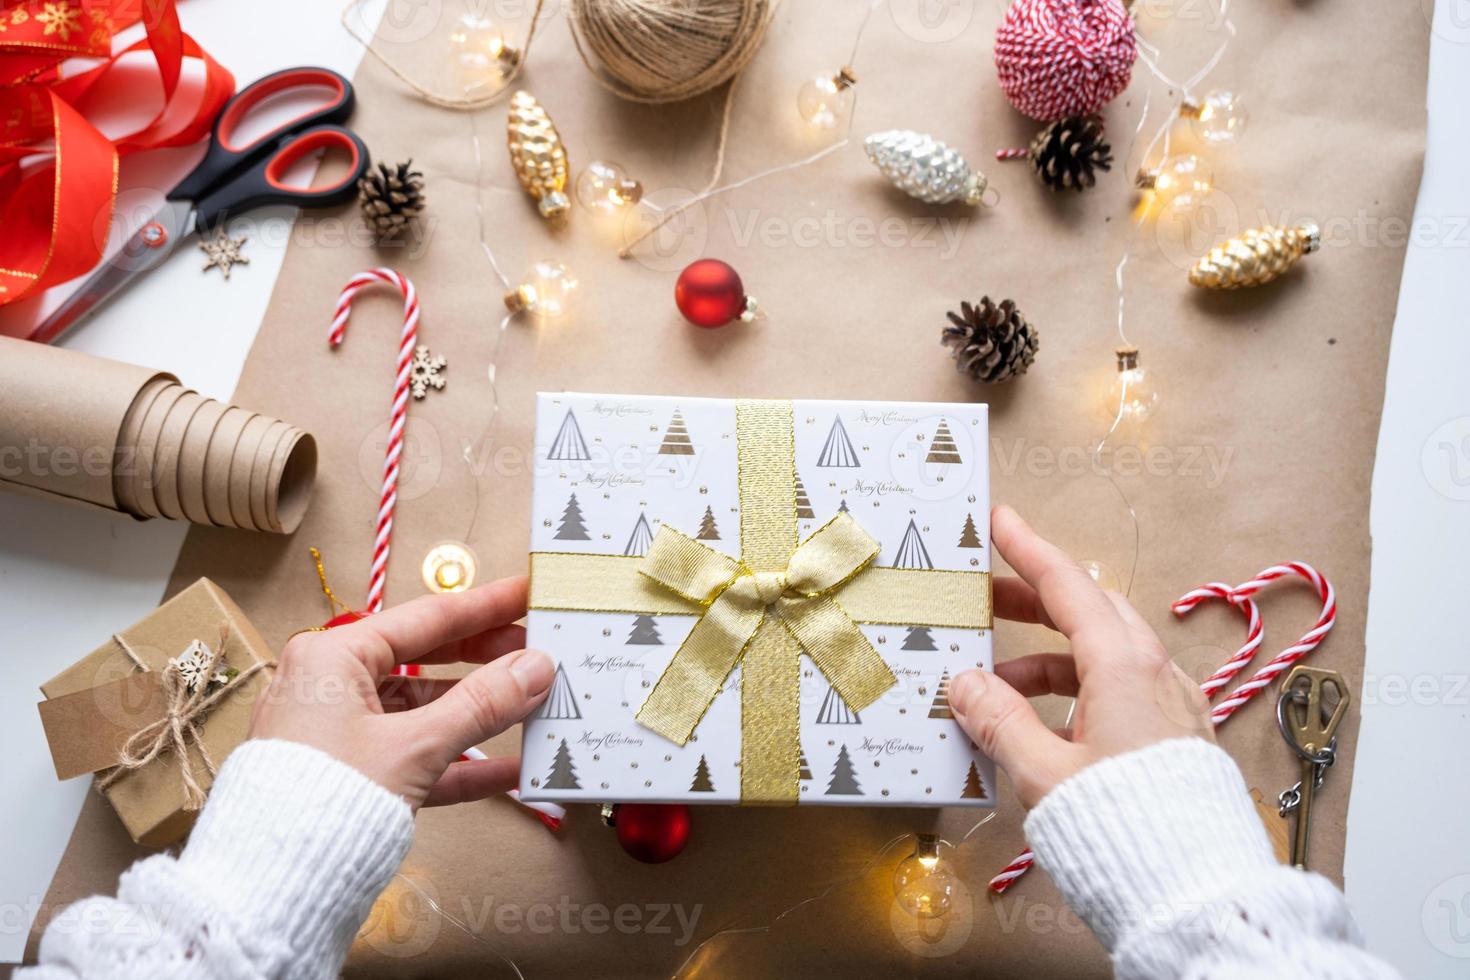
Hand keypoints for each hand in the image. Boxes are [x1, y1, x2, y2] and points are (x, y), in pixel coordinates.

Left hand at [248, 576, 552, 809]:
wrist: (270, 886)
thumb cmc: (323, 800)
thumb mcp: (414, 746)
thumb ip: (481, 704)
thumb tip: (536, 667)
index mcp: (333, 657)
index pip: (427, 618)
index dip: (486, 606)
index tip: (528, 593)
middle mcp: (333, 685)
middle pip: (428, 660)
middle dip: (489, 660)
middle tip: (542, 649)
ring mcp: (342, 732)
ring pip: (426, 711)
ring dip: (481, 713)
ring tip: (535, 705)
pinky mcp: (352, 775)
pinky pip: (416, 756)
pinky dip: (461, 761)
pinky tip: (511, 768)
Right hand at [949, 505, 1211, 807]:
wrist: (1194, 892)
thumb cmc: (1122, 826)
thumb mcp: (1043, 772)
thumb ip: (1000, 722)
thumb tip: (966, 684)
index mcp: (1124, 668)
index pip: (1070, 589)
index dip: (1030, 552)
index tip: (1002, 521)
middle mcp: (1153, 677)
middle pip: (1090, 616)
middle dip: (1035, 605)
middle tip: (986, 605)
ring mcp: (1169, 709)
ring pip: (1102, 659)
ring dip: (1045, 663)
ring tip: (993, 691)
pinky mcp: (1172, 742)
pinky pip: (1117, 695)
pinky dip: (1073, 694)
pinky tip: (1038, 727)